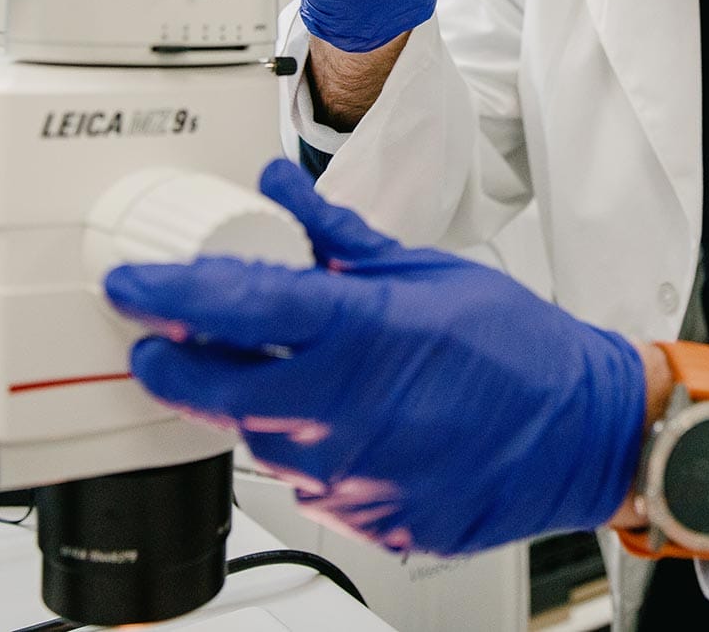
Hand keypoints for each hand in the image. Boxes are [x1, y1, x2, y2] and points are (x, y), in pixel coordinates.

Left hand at [105, 160, 647, 555]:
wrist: (579, 434)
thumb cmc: (518, 348)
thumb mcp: (425, 271)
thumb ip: (337, 235)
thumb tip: (278, 189)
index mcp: (361, 331)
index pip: (233, 306)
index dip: (165, 294)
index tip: (129, 284)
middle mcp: (345, 409)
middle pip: (212, 390)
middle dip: (170, 365)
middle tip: (158, 343)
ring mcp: (351, 474)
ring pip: (258, 440)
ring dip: (247, 407)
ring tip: (275, 375)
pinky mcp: (364, 518)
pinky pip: (305, 483)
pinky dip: (305, 450)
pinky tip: (336, 424)